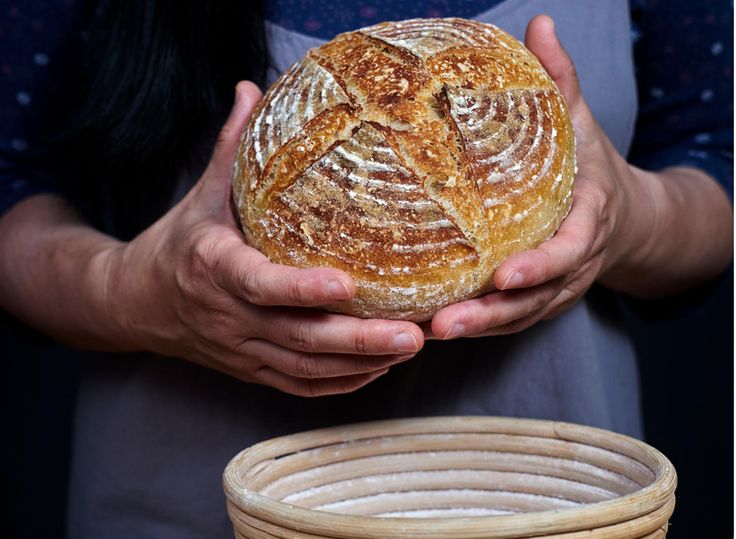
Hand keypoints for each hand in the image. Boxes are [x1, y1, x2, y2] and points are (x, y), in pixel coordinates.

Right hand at [101, 81, 424, 395]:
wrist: (135, 305)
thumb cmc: (177, 245)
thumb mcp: (200, 195)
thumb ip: (229, 148)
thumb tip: (253, 87)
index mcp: (213, 268)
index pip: (259, 284)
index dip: (301, 288)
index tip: (347, 283)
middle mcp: (227, 317)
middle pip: (297, 338)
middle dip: (357, 339)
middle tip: (413, 333)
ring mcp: (240, 350)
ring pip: (304, 368)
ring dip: (360, 364)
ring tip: (412, 347)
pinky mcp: (250, 370)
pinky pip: (299, 385)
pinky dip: (342, 383)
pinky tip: (380, 368)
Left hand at [428, 15, 648, 339]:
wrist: (625, 215)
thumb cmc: (591, 165)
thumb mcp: (582, 121)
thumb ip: (561, 80)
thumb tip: (538, 23)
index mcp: (587, 222)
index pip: (567, 252)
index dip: (539, 267)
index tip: (504, 275)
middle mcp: (572, 266)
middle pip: (534, 302)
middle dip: (491, 316)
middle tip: (445, 323)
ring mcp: (555, 291)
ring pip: (516, 320)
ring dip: (474, 330)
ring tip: (427, 334)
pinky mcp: (535, 302)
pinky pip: (505, 322)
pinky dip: (473, 329)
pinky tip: (427, 329)